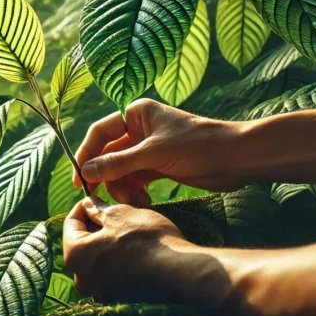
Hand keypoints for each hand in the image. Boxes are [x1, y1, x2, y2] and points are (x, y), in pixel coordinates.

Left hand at [62, 197, 224, 305]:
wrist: (179, 272)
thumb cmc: (145, 240)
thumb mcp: (118, 214)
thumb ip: (97, 210)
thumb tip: (88, 204)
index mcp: (75, 255)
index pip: (70, 223)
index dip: (83, 206)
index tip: (95, 198)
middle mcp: (83, 278)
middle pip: (81, 243)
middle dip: (94, 224)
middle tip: (111, 210)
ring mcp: (102, 290)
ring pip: (97, 258)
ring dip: (106, 240)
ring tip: (125, 226)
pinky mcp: (120, 295)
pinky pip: (111, 271)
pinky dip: (117, 257)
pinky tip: (133, 245)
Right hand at [72, 99, 245, 205]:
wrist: (236, 159)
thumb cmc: (197, 145)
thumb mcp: (154, 154)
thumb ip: (118, 163)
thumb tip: (85, 171)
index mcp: (135, 114)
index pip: (100, 132)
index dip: (86, 153)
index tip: (79, 178)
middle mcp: (139, 129)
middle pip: (108, 154)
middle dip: (106, 175)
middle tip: (100, 197)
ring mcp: (149, 149)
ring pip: (121, 170)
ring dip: (121, 186)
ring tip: (131, 200)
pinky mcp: (159, 166)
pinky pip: (136, 179)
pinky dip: (134, 191)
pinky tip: (142, 201)